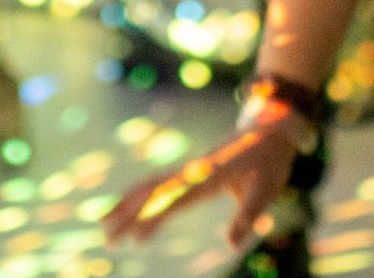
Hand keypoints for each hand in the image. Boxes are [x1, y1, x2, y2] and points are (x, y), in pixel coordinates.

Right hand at [101, 113, 301, 248]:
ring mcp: (188, 169)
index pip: (173, 200)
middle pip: (151, 192)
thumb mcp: (266, 190)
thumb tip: (230, 245)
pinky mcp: (189, 171)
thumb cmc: (269, 160)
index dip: (152, 219)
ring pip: (149, 186)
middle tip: (107, 240)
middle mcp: (191, 171)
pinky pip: (157, 183)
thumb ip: (248, 217)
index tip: (135, 240)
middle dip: (127, 215)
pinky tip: (128, 206)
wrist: (269, 128)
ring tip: (104, 224)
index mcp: (207, 176)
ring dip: (126, 204)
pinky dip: (138, 195)